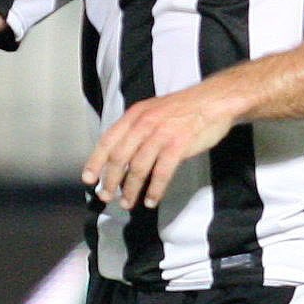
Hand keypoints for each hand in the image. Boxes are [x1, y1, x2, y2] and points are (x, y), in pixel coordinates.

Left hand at [82, 83, 237, 210]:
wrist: (214, 101)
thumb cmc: (186, 109)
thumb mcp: (154, 111)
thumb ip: (137, 129)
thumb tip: (122, 155)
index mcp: (135, 115)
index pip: (108, 140)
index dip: (95, 161)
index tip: (89, 179)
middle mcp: (144, 123)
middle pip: (119, 157)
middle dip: (110, 180)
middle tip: (106, 196)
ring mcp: (160, 134)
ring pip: (137, 168)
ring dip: (130, 189)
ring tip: (127, 203)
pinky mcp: (177, 146)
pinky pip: (161, 173)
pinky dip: (154, 190)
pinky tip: (151, 200)